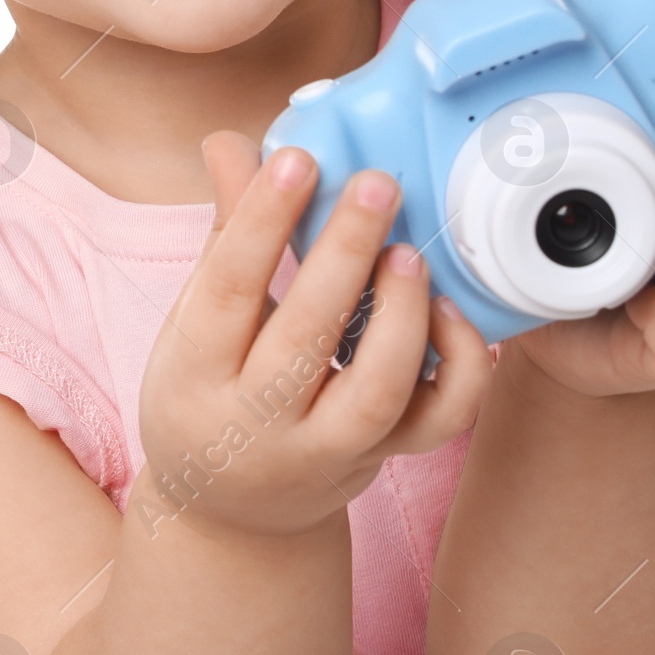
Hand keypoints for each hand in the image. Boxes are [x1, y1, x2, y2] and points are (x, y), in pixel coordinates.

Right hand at [135, 132, 492, 538]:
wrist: (234, 512)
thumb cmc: (210, 389)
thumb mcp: (197, 318)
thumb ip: (227, 228)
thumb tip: (230, 142)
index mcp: (194, 374)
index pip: (227, 289)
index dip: (261, 222)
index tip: (298, 158)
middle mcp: (256, 423)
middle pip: (303, 340)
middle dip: (344, 256)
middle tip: (376, 184)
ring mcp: (326, 451)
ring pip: (376, 395)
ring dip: (403, 316)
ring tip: (410, 252)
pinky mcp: (382, 461)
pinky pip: (437, 424)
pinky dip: (459, 368)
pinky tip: (451, 310)